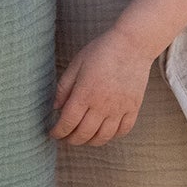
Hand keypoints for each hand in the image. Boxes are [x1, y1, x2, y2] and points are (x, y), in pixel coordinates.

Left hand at [50, 27, 152, 145]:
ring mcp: (119, 108)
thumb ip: (64, 87)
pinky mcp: (133, 108)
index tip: (53, 133)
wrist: (133, 44)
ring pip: (103, 137)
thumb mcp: (76, 64)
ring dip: (90, 142)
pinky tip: (105, 132)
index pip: (67, 123)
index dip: (58, 132)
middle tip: (65, 137)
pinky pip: (123, 130)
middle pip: (83, 134)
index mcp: (85, 94)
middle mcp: (102, 105)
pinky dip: (112, 136)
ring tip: (83, 138)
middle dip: (71, 139)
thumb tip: (56, 108)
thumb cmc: (102, 51)